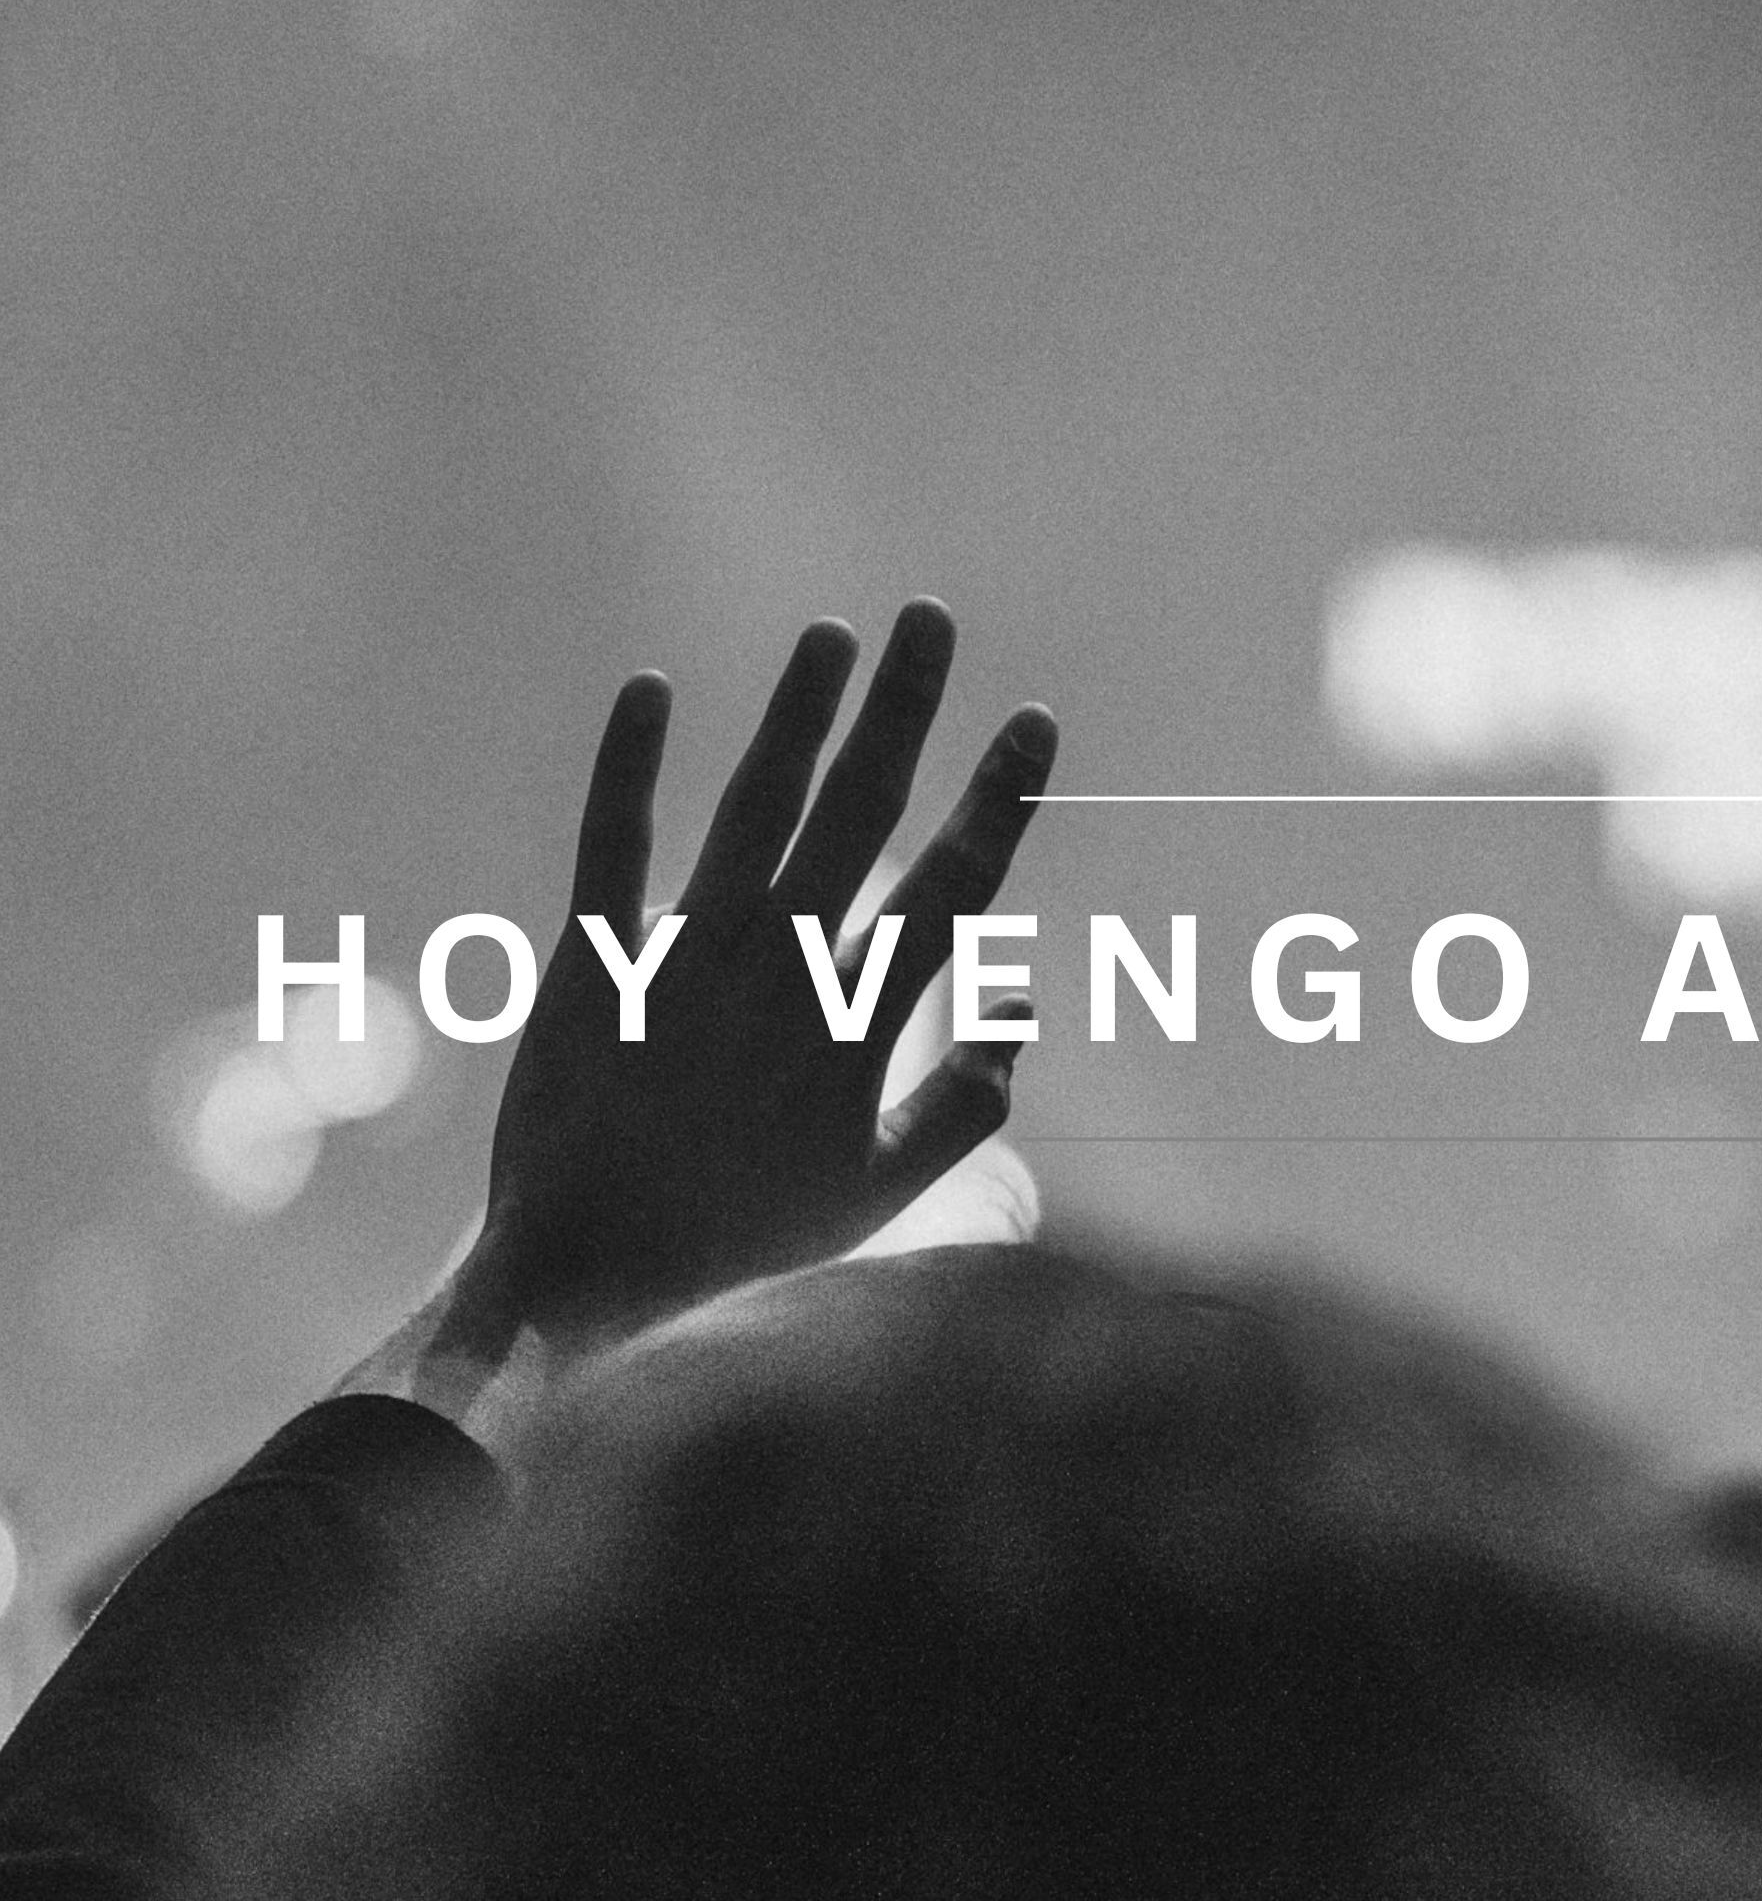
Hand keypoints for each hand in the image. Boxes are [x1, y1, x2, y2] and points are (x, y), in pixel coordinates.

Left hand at [347, 604, 1054, 1434]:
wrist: (590, 1280)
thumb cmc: (750, 1246)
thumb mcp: (884, 1192)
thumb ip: (965, 1100)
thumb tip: (1023, 1003)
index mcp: (859, 1018)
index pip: (949, 882)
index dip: (997, 795)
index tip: (1032, 720)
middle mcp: (782, 965)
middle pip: (861, 811)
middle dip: (905, 709)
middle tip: (933, 619)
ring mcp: (685, 956)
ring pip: (755, 807)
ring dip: (798, 713)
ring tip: (834, 634)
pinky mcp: (592, 964)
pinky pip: (612, 845)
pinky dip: (628, 766)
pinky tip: (647, 690)